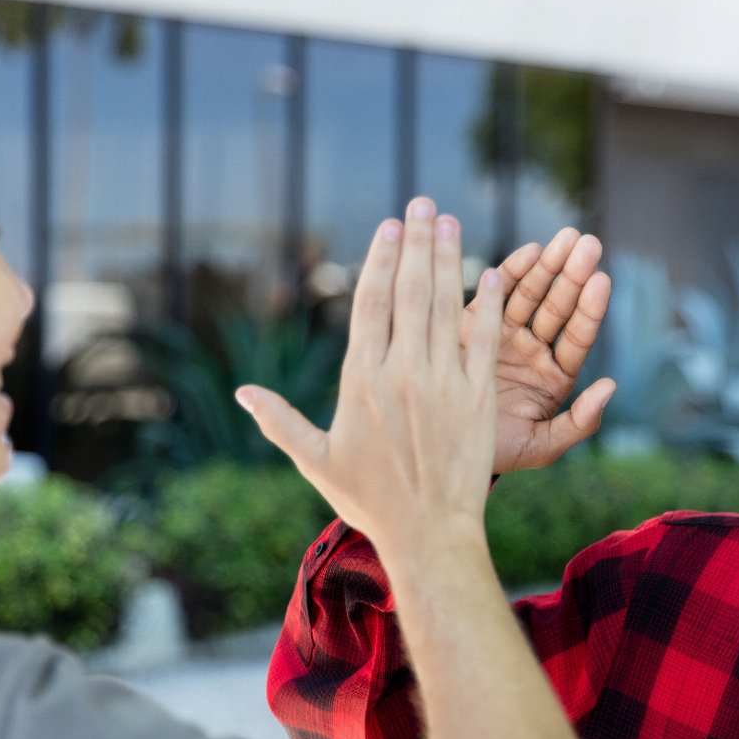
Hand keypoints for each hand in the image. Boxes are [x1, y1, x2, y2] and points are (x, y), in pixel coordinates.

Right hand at [237, 198, 502, 553]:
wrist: (428, 534)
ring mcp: (442, 383)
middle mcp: (401, 373)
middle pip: (410, 292)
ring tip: (449, 221)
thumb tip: (242, 392)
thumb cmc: (371, 502)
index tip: (389, 227)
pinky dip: (490, 307)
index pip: (370, 304)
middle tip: (423, 203)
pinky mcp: (478, 398)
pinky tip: (495, 275)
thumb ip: (280, 421)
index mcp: (360, 381)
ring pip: (446, 307)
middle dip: (416, 243)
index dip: (380, 259)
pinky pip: (483, 342)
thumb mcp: (317, 461)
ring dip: (449, 259)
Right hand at [462, 228, 614, 473]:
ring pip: (530, 295)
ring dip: (548, 265)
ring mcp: (503, 335)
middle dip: (572, 275)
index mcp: (554, 377)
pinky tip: (529, 251)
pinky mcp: (472, 326)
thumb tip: (611, 385)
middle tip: (588, 243)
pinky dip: (512, 272)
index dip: (589, 310)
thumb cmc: (497, 454)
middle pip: (557, 307)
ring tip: (564, 238)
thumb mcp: (542, 446)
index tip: (601, 280)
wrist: (443, 453)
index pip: (577, 337)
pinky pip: (496, 294)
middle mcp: (532, 351)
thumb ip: (580, 422)